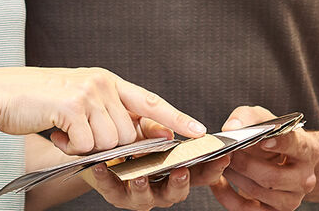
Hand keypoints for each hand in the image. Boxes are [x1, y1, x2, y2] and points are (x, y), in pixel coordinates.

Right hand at [0, 67, 204, 154]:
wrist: (1, 93)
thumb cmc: (38, 102)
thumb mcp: (79, 99)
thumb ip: (106, 112)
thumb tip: (135, 136)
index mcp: (107, 80)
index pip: (149, 101)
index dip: (175, 116)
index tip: (198, 129)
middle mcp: (102, 83)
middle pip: (128, 133)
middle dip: (107, 146)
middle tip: (78, 136)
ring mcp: (88, 93)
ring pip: (110, 142)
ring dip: (87, 148)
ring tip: (65, 132)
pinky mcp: (72, 106)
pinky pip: (88, 146)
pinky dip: (71, 149)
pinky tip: (56, 134)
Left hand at [80, 119, 228, 208]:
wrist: (95, 141)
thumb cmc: (127, 131)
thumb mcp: (142, 121)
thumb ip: (155, 126)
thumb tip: (168, 134)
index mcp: (176, 168)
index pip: (201, 173)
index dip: (214, 167)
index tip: (223, 156)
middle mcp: (161, 185)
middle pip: (177, 192)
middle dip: (180, 183)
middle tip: (180, 171)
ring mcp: (139, 194)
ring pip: (146, 198)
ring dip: (144, 187)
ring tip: (139, 176)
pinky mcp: (114, 193)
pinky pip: (111, 189)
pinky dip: (106, 179)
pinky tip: (101, 167)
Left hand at [211, 105, 316, 210]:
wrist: (285, 160)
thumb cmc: (274, 136)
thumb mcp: (265, 119)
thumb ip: (248, 117)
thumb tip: (231, 128)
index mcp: (307, 151)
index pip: (296, 147)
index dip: (280, 144)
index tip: (263, 140)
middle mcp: (304, 178)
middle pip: (272, 177)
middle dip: (244, 164)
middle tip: (226, 152)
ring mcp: (292, 199)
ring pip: (257, 192)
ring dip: (234, 177)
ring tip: (221, 163)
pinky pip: (246, 209)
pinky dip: (227, 196)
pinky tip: (218, 182)